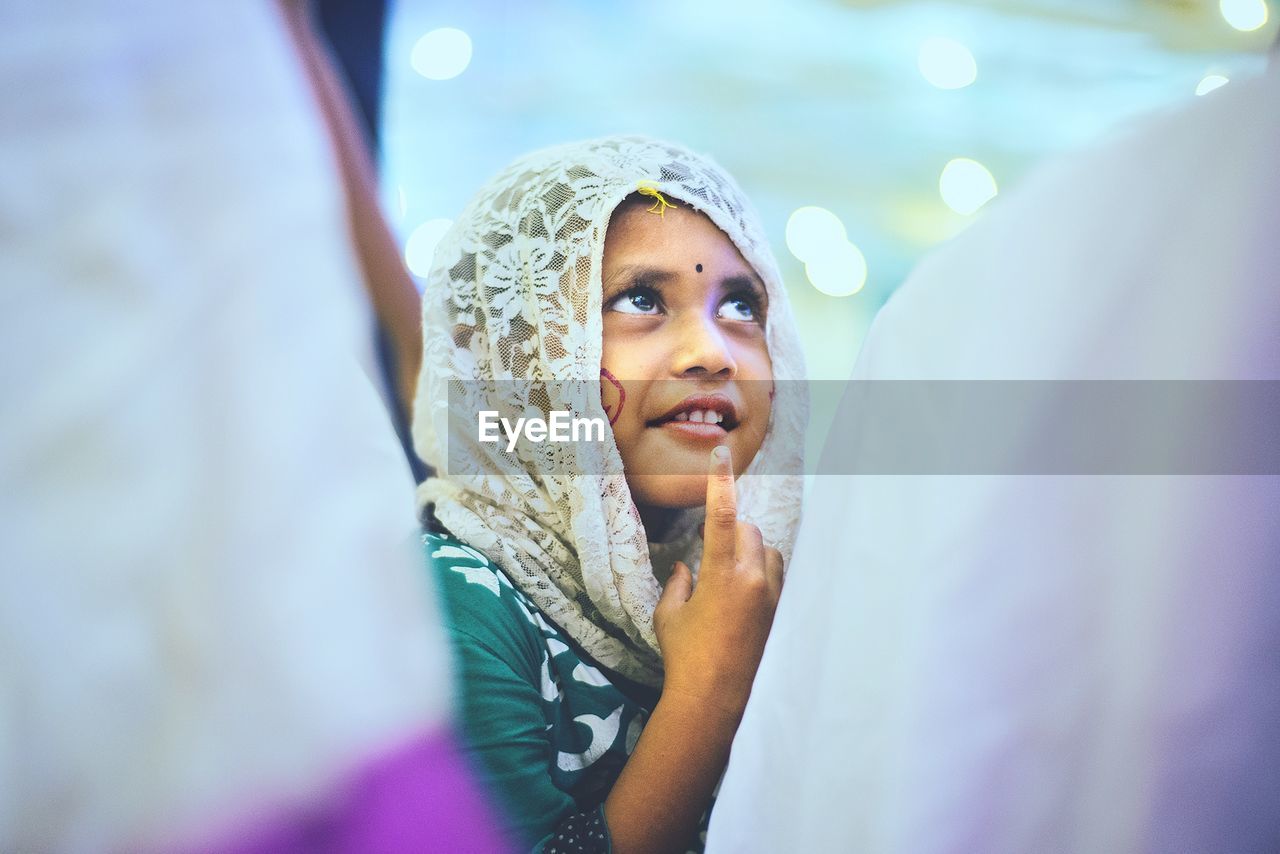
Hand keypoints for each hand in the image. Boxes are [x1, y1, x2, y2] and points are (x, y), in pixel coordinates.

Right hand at [652, 445, 783, 716]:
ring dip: (747, 548)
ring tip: (725, 570)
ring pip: (766, 548)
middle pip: (748, 529)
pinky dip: (759, 568)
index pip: (722, 515)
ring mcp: (769, 594)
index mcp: (722, 574)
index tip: (721, 454)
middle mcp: (752, 579)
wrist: (714, 696)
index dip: (721, 482)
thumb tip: (686, 567)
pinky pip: (774, 571)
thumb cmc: (684, 653)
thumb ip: (677, 582)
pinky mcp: (776, 609)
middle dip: (730, 530)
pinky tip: (739, 588)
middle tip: (707, 550)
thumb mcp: (669, 614)